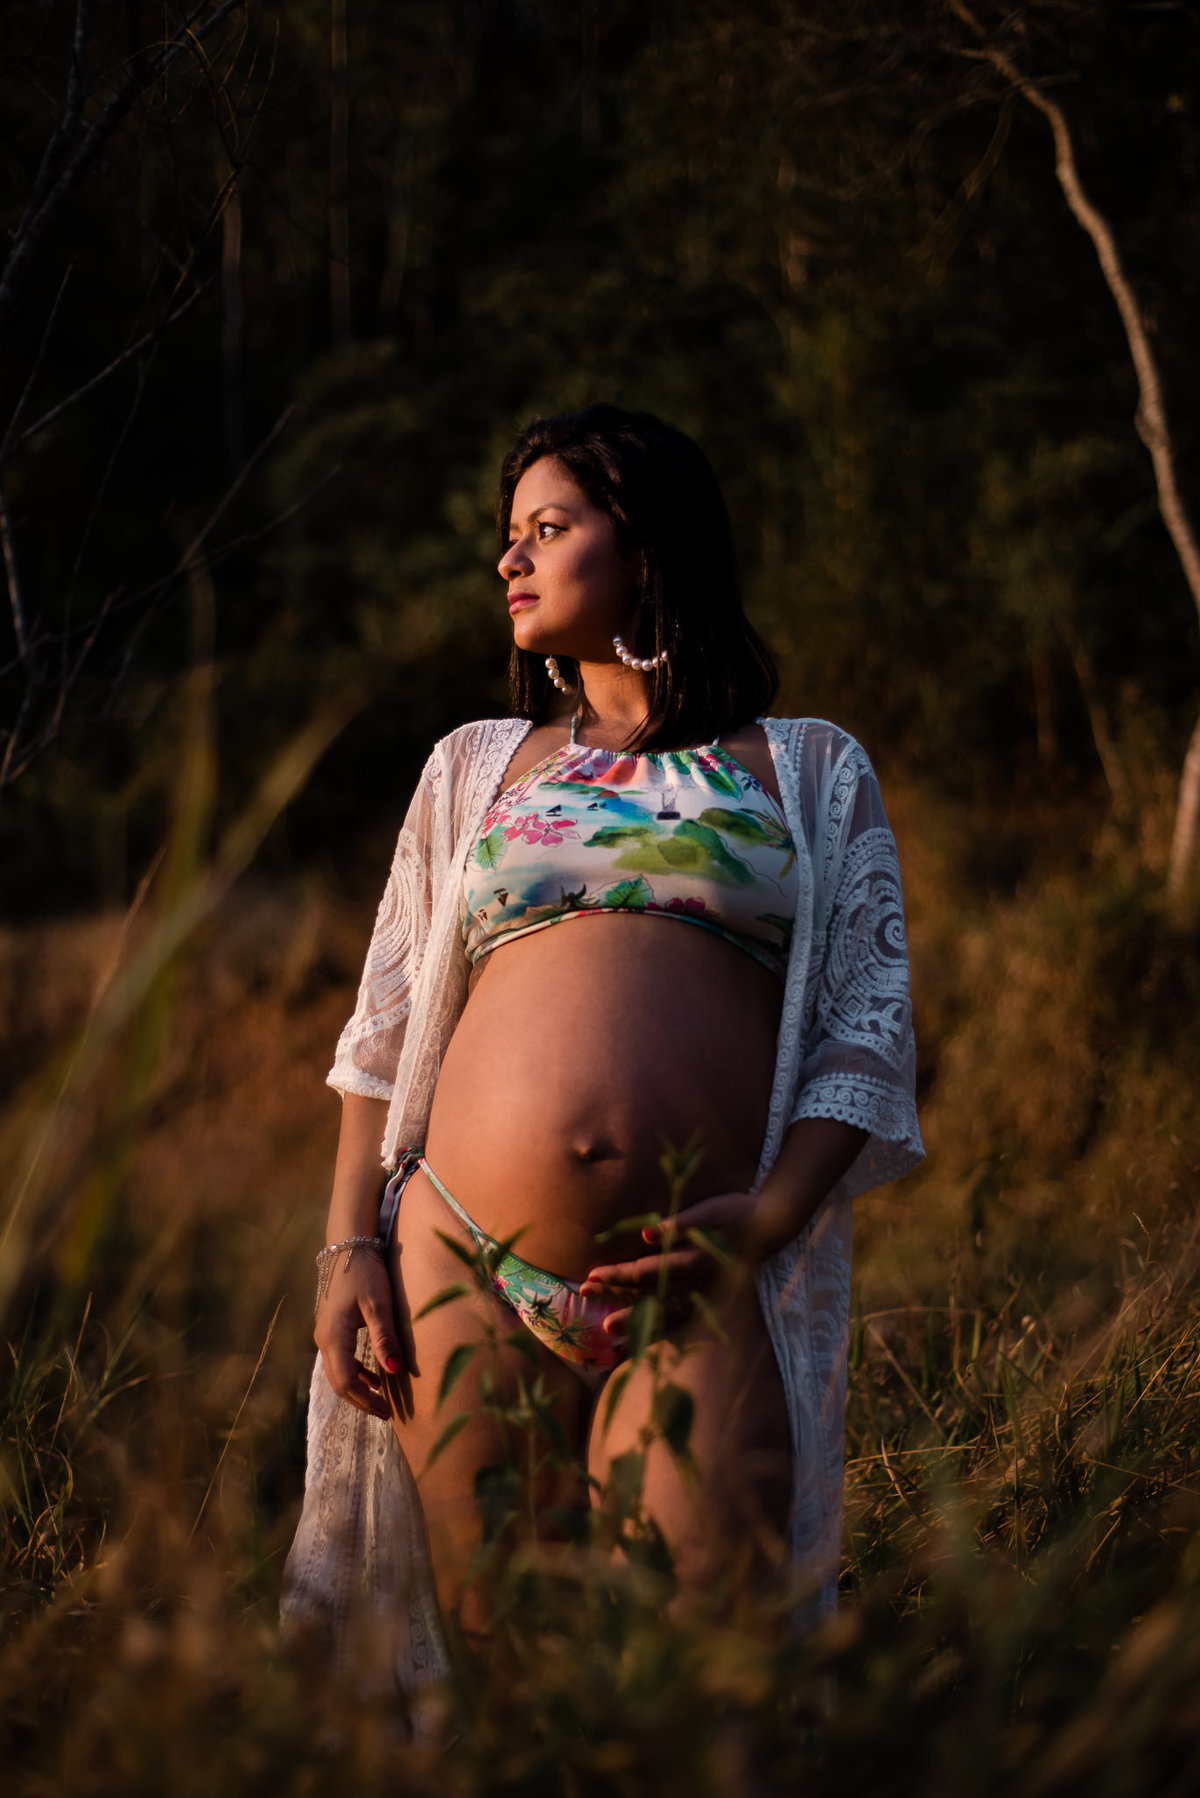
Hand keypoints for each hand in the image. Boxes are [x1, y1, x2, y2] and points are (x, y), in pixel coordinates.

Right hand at [314, 1243, 417, 1423]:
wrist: (348, 1245)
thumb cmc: (365, 1271)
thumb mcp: (378, 1303)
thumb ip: (384, 1337)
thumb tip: (395, 1371)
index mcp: (334, 1337)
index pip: (346, 1381)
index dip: (366, 1401)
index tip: (387, 1412)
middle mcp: (324, 1339)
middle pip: (339, 1382)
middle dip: (362, 1400)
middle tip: (386, 1414)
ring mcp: (326, 1334)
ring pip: (339, 1372)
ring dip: (359, 1388)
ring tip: (381, 1401)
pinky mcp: (332, 1328)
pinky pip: (341, 1359)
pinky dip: (356, 1373)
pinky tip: (374, 1376)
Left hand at [579, 1190, 760, 1340]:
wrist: (772, 1226)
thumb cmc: (737, 1211)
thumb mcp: (708, 1211)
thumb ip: (678, 1225)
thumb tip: (647, 1234)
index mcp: (690, 1259)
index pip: (644, 1270)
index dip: (616, 1274)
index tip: (591, 1277)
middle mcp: (694, 1281)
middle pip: (647, 1291)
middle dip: (614, 1294)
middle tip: (584, 1296)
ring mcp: (703, 1292)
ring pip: (663, 1311)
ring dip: (635, 1320)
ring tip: (608, 1332)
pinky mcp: (711, 1296)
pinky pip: (683, 1318)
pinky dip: (663, 1329)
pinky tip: (648, 1339)